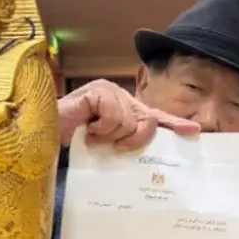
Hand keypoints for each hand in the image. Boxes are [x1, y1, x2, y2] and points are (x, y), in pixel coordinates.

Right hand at [58, 79, 200, 149]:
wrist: (45, 141)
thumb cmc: (71, 145)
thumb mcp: (106, 147)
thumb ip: (127, 143)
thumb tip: (150, 145)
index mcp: (122, 110)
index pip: (152, 117)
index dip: (172, 123)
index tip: (193, 132)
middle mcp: (117, 97)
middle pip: (146, 121)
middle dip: (132, 139)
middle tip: (109, 144)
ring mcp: (107, 91)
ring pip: (129, 121)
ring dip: (108, 136)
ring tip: (90, 137)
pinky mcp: (96, 91)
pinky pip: (114, 115)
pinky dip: (100, 128)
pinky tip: (86, 128)